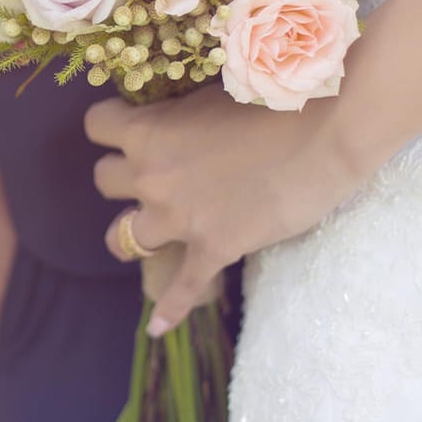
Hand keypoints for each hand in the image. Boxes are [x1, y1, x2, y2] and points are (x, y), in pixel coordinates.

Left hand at [86, 89, 371, 335]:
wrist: (325, 133)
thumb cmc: (273, 100)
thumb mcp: (211, 93)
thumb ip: (180, 112)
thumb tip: (172, 115)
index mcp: (147, 130)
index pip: (96, 126)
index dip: (111, 126)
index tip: (129, 126)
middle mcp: (150, 176)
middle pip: (103, 180)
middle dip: (123, 176)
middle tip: (150, 173)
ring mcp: (178, 218)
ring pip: (121, 237)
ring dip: (131, 232)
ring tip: (144, 232)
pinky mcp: (212, 249)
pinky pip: (180, 290)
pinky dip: (168, 311)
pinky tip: (157, 328)